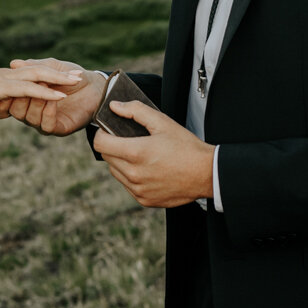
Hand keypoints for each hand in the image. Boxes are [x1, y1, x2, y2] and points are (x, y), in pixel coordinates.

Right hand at [0, 58, 106, 135]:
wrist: (94, 85)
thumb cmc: (70, 74)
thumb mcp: (51, 66)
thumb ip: (33, 66)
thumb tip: (13, 63)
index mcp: (26, 98)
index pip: (7, 102)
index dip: (7, 94)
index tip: (11, 82)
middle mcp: (32, 112)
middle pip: (16, 111)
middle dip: (21, 96)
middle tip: (32, 82)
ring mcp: (44, 121)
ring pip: (29, 119)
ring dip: (36, 101)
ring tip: (46, 86)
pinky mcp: (58, 128)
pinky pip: (45, 125)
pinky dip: (47, 112)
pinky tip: (54, 99)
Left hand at [0, 63, 79, 131]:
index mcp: (0, 85)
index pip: (27, 88)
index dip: (45, 92)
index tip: (62, 96)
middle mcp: (8, 75)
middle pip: (38, 73)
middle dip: (58, 76)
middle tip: (79, 78)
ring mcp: (11, 72)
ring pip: (39, 69)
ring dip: (58, 72)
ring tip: (78, 75)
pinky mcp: (11, 72)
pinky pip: (35, 69)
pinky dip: (50, 70)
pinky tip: (64, 75)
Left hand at [92, 99, 214, 207]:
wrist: (206, 174)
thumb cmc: (186, 147)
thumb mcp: (162, 122)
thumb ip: (136, 111)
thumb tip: (114, 106)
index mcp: (136, 153)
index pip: (100, 144)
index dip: (103, 134)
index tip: (110, 131)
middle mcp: (134, 174)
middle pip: (107, 158)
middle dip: (113, 147)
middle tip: (130, 141)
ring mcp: (138, 190)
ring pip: (115, 172)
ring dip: (121, 162)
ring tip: (140, 155)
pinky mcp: (144, 200)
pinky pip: (127, 186)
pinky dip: (131, 177)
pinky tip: (147, 169)